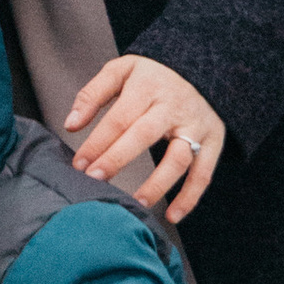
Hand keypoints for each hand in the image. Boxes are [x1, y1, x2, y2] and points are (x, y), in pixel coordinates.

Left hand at [65, 54, 225, 223]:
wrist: (202, 67)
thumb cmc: (152, 75)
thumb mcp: (121, 70)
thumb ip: (92, 94)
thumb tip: (70, 124)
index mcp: (147, 87)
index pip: (119, 118)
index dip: (97, 142)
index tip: (79, 164)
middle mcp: (173, 106)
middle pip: (144, 135)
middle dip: (117, 159)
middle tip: (94, 180)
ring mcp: (196, 125)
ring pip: (178, 158)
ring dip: (157, 184)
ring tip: (134, 203)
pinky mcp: (214, 141)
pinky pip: (203, 173)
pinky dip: (190, 197)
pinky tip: (172, 215)